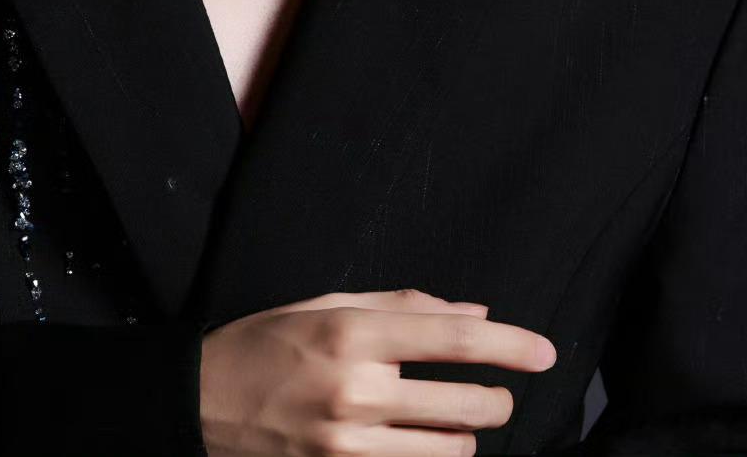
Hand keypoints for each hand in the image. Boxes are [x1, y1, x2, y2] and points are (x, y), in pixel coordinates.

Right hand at [199, 285, 556, 456]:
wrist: (201, 403)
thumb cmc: (267, 342)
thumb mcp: (327, 305)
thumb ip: (403, 305)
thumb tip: (474, 313)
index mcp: (352, 332)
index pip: (452, 338)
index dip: (509, 345)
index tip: (545, 352)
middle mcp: (355, 389)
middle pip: (464, 401)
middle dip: (497, 399)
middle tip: (499, 393)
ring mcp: (349, 442)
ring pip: (449, 448)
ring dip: (467, 434)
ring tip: (456, 419)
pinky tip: (428, 442)